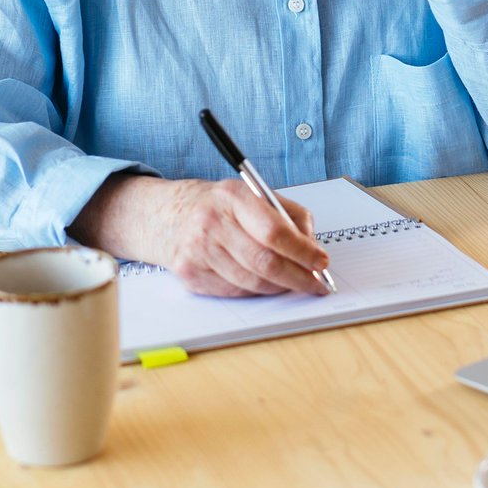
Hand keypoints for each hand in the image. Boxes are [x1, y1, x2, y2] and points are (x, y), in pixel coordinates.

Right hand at [73, 176, 330, 296]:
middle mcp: (212, 223)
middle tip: (315, 284)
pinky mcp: (190, 274)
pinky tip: (264, 283)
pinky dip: (256, 291)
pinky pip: (234, 291)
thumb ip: (288, 215)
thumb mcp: (252, 195)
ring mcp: (198, 251)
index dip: (302, 252)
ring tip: (293, 283)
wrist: (167, 216)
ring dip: (279, 287)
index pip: (274, 231)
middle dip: (298, 278)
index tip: (321, 262)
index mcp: (232, 197)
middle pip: (264, 262)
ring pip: (252, 282)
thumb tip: (312, 247)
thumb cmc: (218, 206)